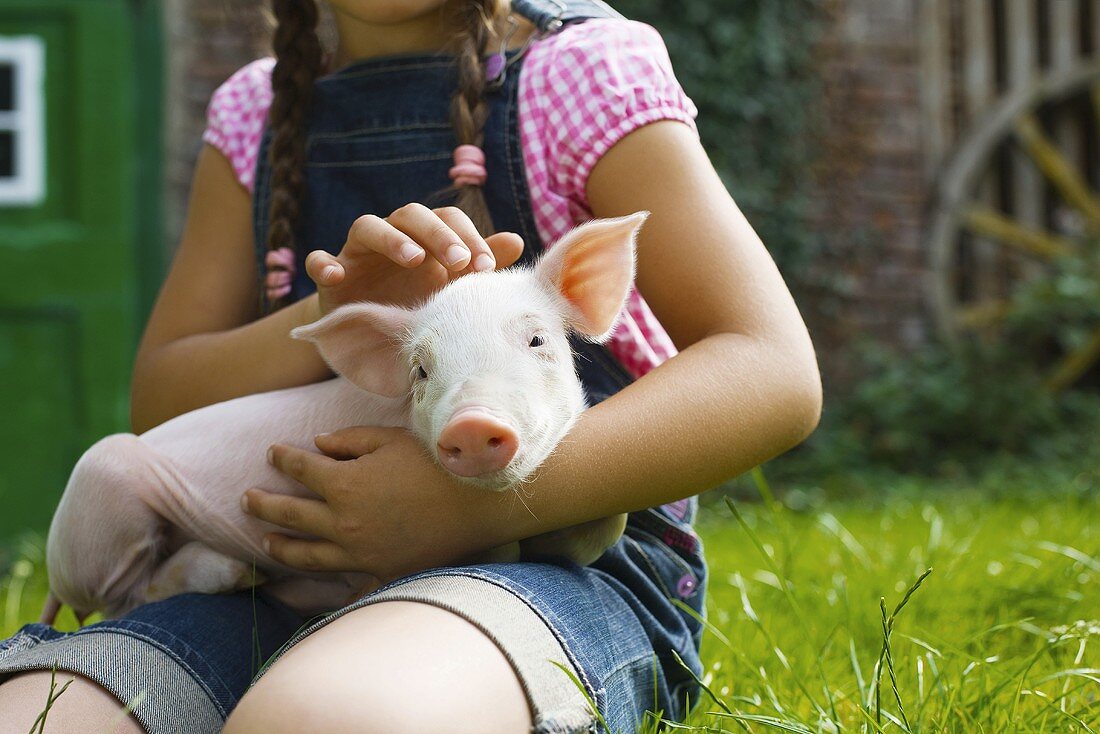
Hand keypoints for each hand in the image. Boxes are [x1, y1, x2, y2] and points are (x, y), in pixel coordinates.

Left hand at [241, 427, 513, 581]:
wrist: (477, 504)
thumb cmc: (436, 464)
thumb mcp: (389, 439)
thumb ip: (349, 441)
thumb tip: (318, 445)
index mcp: (342, 485)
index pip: (299, 469)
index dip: (282, 458)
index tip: (272, 452)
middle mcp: (342, 523)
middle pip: (290, 514)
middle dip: (264, 504)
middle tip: (247, 498)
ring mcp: (359, 554)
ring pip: (307, 554)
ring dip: (281, 546)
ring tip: (266, 542)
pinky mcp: (381, 573)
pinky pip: (347, 588)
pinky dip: (327, 593)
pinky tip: (313, 593)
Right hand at [304, 204, 523, 315]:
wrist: (373, 338)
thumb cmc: (418, 306)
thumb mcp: (450, 291)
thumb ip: (478, 264)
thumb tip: (515, 240)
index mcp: (425, 238)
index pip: (447, 219)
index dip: (467, 235)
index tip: (486, 267)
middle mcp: (392, 237)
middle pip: (411, 214)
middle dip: (437, 233)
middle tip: (459, 261)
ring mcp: (358, 255)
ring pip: (367, 226)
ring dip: (391, 238)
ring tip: (413, 259)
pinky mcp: (329, 277)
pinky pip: (319, 261)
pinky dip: (324, 263)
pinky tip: (336, 275)